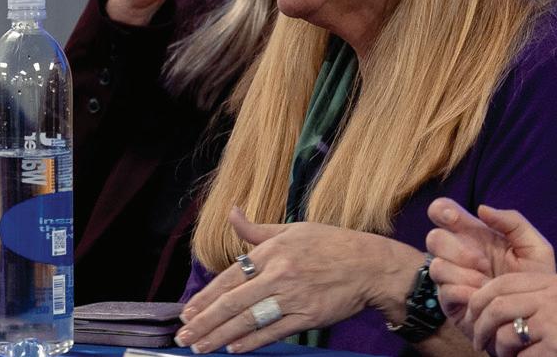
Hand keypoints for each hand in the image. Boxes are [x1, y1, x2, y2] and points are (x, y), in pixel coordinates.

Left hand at [176, 209, 421, 353]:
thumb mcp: (293, 230)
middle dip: (205, 321)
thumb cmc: (332, 246)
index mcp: (272, 251)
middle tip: (184, 336)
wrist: (372, 266)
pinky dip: (252, 341)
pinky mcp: (308, 316)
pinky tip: (233, 348)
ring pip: (249, 319)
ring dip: (221, 335)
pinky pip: (274, 331)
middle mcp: (279, 274)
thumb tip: (231, 212)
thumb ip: (257, 230)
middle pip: (233, 301)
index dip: (206, 297)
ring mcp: (293, 297)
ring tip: (201, 346)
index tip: (187, 311)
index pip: (229, 276)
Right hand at [426, 198, 556, 321]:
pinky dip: (464, 292)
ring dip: (463, 273)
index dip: (442, 210)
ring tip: (487, 283)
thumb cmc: (534, 281)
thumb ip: (513, 222)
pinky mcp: (450, 303)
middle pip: (434, 238)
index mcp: (475, 235)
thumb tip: (481, 209)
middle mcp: (458, 255)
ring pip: (436, 265)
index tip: (454, 218)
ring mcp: (452, 279)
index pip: (443, 212)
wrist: (536, 318)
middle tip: (483, 262)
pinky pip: (444, 291)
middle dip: (457, 248)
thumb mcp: (535, 247)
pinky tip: (482, 297)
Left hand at [465, 272, 556, 356]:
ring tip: (505, 356)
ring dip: (499, 350)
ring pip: (505, 333)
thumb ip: (533, 296)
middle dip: (480, 327)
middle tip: (477, 341)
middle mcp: (554, 297)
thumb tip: (487, 303)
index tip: (473, 316)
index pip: (502, 283)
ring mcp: (556, 321)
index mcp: (553, 283)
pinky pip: (522, 356)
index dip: (479, 300)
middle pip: (497, 306)